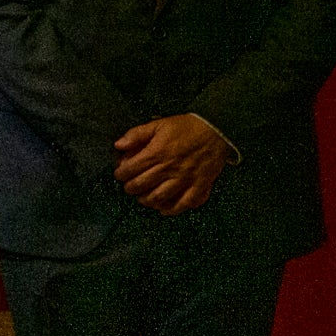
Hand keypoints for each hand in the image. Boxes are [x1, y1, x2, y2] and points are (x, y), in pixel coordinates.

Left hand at [113, 114, 234, 216]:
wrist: (216, 129)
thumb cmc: (187, 127)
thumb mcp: (159, 124)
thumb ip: (136, 134)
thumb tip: (118, 145)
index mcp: (157, 153)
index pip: (130, 169)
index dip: (120, 174)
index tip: (120, 174)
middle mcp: (169, 168)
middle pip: (141, 186)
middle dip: (130, 188)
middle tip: (129, 187)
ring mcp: (184, 179)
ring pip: (159, 198)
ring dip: (146, 200)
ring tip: (142, 197)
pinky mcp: (199, 185)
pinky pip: (183, 204)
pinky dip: (171, 210)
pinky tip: (162, 209)